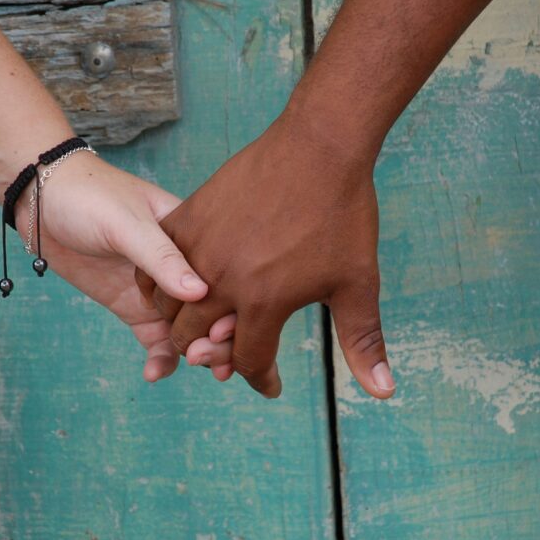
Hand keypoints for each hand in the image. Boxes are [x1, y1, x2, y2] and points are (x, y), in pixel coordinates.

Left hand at [14, 151, 233, 380]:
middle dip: (218, 339)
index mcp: (195, 237)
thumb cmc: (89, 196)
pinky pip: (157, 341)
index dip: (231, 308)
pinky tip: (153, 374)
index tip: (223, 331)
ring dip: (196, 353)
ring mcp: (159, 291)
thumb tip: (201, 293)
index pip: (226, 279)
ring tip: (188, 363)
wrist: (42, 200)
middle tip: (205, 357)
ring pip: (191, 331)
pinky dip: (161, 360)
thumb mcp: (127, 223)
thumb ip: (162, 258)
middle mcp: (183, 267)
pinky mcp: (134, 307)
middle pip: (215, 312)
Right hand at [135, 115, 394, 399]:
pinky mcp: (188, 218)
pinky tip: (181, 287)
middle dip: (214, 354)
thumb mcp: (358, 284)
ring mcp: (200, 248)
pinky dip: (162, 284)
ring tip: (203, 324)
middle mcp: (223, 280)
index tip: (269, 382)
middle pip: (197, 341)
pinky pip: (156, 265)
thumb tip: (383, 392)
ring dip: (183, 324)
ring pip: (169, 308)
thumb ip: (363, 342)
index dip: (260, 378)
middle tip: (230, 351)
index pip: (248, 361)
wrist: (319, 147)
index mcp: (264, 302)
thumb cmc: (342, 215)